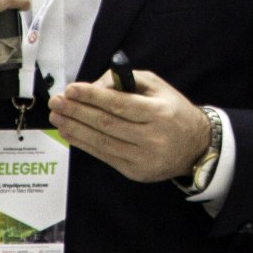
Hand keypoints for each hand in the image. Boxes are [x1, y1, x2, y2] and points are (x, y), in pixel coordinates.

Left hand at [48, 70, 211, 183]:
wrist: (195, 147)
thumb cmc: (173, 111)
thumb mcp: (158, 87)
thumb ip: (127, 81)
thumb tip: (94, 86)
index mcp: (159, 112)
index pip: (119, 104)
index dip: (92, 97)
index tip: (71, 89)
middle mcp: (151, 137)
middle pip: (107, 123)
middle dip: (77, 111)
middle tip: (56, 102)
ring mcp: (142, 158)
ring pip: (102, 142)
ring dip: (75, 129)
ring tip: (58, 117)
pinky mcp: (134, 172)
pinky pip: (104, 155)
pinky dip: (84, 144)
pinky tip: (70, 133)